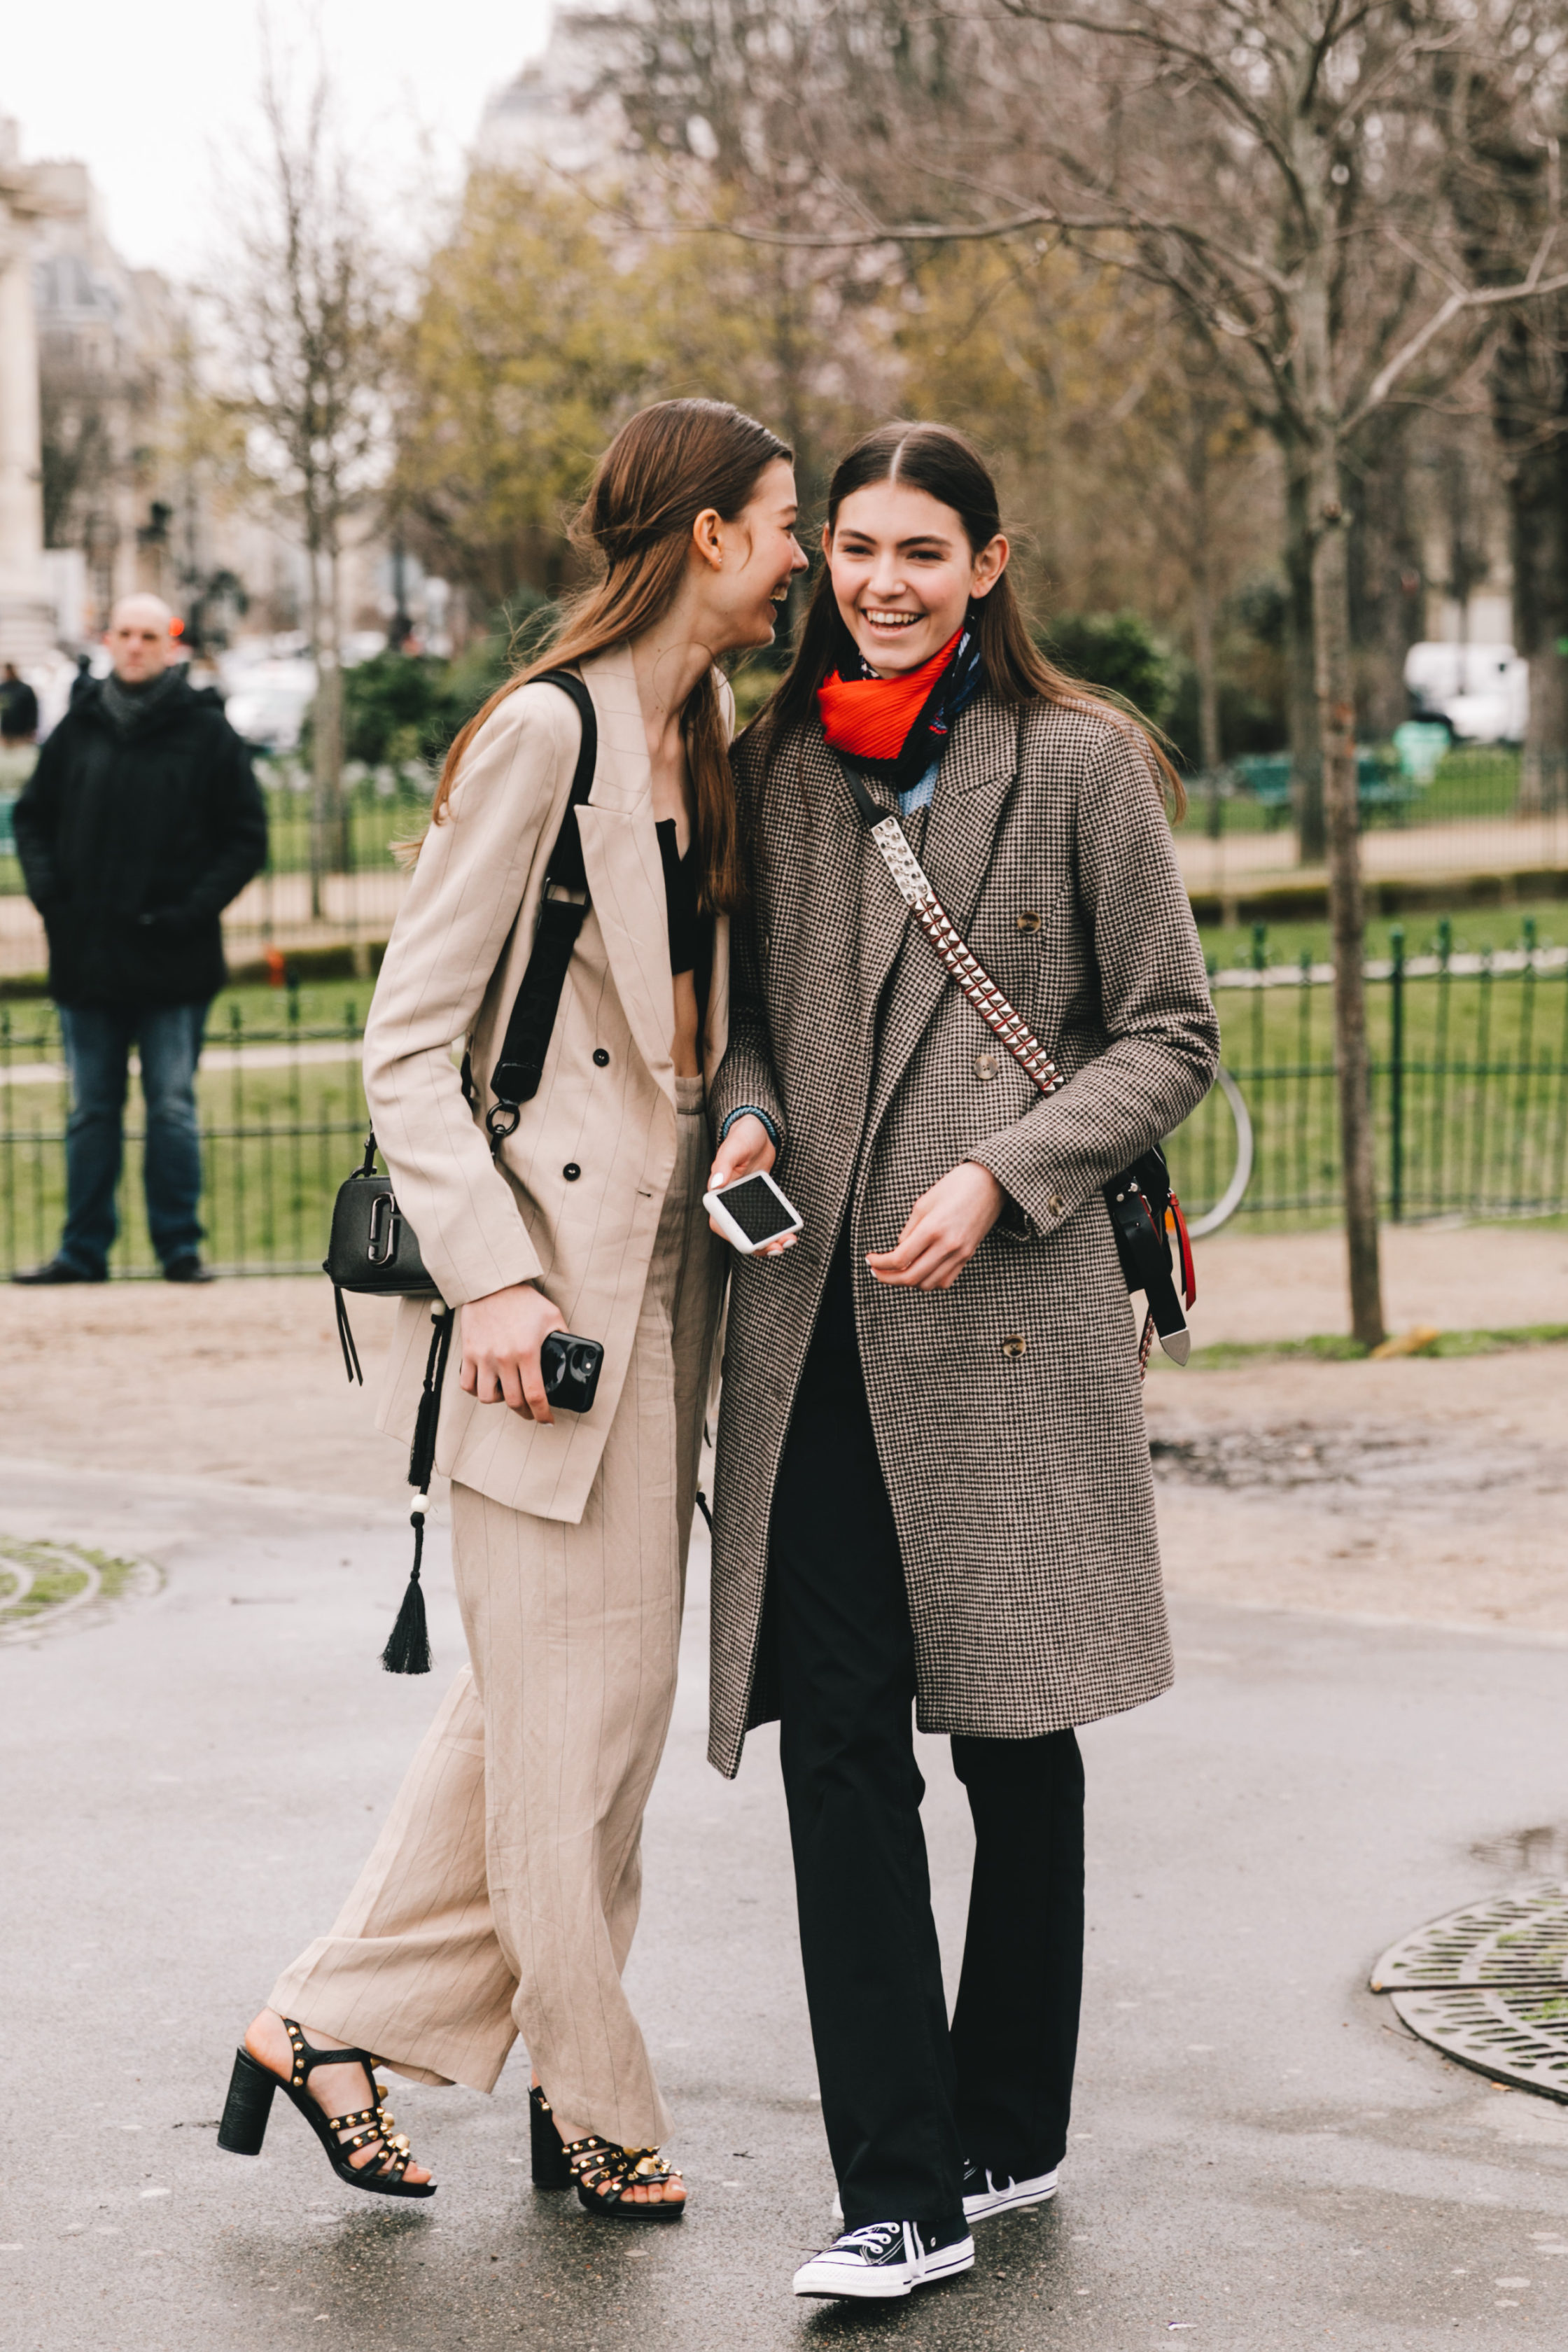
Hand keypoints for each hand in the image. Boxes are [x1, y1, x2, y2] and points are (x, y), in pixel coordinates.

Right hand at [458, 1282, 567, 1420]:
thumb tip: (575, 1356)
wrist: (492, 1284)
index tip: (547, 1420)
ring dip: (500, 1402)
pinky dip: (477, 1391)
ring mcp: (483, 1357)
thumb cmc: (523, 1300)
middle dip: (526, 1413)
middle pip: (513, 1402)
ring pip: (488, 1398)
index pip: (535, 1395)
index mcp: (527, 1351)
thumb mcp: (552, 1317)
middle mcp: (503, 1358)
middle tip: (532, 1411)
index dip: (543, 1414)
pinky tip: (488, 1385)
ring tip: (508, 1395)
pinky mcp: (468, 1353)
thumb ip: (563, 1338)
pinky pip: (467, 1385)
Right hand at [707, 1115, 795, 1257]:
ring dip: (771, 1241)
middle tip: (779, 1247)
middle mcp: (730, 1202)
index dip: (735, 1238)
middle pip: (741, 1232)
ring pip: (755, 1230)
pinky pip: (766, 1220)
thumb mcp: (733, 1148)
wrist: (759, 1132)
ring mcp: (745, 1203)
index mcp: (717, 1194)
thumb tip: (715, 1185)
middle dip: (759, 1245)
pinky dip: (777, 1229)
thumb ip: (723, 1165)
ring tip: (788, 1242)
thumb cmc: (742, 1136)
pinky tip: (790, 1232)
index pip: (720, 1224)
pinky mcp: (759, 1201)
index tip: (751, 1244)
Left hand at [866, 1162, 1004, 1292]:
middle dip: (888, 1278)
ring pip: (928, 1284)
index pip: (899, 1259)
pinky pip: (945, 1281)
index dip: (880, 1263)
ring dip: (908, 1282)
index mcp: (933, 1228)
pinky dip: (928, 1281)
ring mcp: (960, 1254)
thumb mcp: (924, 1202)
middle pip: (911, 1277)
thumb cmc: (956, 1185)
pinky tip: (919, 1271)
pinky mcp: (968, 1256)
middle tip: (876, 1271)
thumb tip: (899, 1250)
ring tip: (896, 1272)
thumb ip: (909, 1230)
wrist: (992, 1183)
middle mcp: (948, 1246)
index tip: (870, 1259)